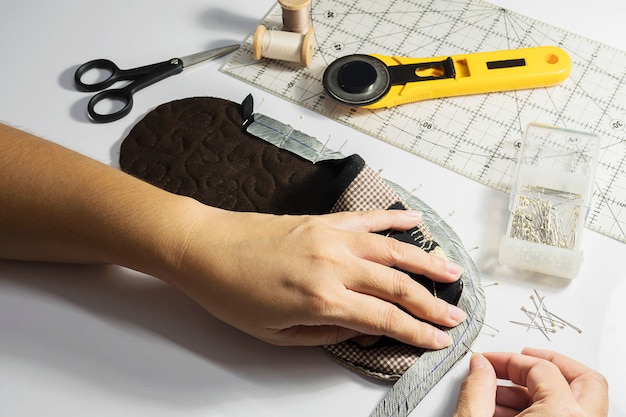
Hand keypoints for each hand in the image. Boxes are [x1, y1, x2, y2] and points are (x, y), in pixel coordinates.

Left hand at [166, 207, 466, 346]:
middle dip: (432, 303)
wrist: (205, 248)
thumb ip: (326, 334)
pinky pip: (367, 218)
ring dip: (426, 262)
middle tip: (457, 313)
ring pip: (392, 250)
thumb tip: (360, 329)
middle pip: (397, 286)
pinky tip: (415, 221)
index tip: (439, 338)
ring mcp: (331, 237)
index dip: (417, 331)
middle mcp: (334, 264)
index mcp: (322, 299)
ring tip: (452, 272)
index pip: (385, 318)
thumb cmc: (232, 292)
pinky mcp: (322, 221)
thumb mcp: (277, 333)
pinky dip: (394, 218)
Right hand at [454, 347, 608, 416]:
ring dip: (542, 392)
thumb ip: (476, 390)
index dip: (508, 360)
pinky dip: (545, 411)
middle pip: (584, 381)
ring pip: (580, 403)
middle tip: (519, 361)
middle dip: (547, 365)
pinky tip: (510, 415)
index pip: (541, 370)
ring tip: (501, 395)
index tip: (488, 362)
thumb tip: (480, 367)